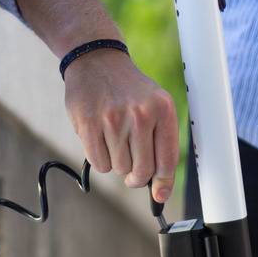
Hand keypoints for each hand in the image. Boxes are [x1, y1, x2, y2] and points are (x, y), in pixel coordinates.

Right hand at [64, 49, 179, 205]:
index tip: (159, 195)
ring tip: (113, 139)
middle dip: (136, 177)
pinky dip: (100, 159)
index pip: (167, 161)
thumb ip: (161, 146)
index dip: (163, 184)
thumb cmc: (129, 93)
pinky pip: (100, 164)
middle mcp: (141, 114)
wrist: (97, 61)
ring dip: (116, 163)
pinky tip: (100, 139)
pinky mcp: (90, 124)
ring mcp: (114, 119)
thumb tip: (160, 193)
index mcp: (163, 109)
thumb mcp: (154, 107)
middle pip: (142, 172)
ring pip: (120, 169)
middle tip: (132, 170)